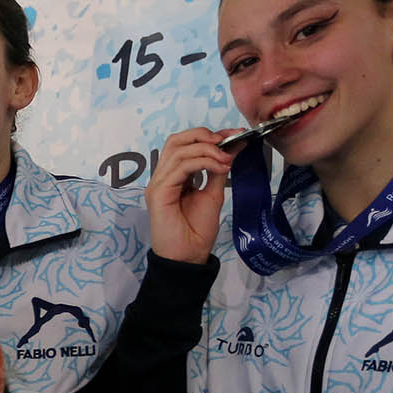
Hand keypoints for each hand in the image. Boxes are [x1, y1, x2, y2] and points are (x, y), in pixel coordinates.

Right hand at [145, 128, 233, 264]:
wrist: (188, 257)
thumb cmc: (197, 232)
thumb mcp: (213, 194)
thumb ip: (218, 170)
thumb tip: (232, 147)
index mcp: (173, 176)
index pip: (185, 145)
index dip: (208, 136)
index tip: (235, 135)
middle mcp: (162, 177)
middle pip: (176, 140)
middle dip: (204, 136)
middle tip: (227, 142)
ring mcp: (158, 184)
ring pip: (179, 150)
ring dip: (207, 150)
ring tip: (226, 159)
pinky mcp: (158, 193)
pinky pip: (180, 167)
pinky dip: (203, 162)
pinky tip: (220, 167)